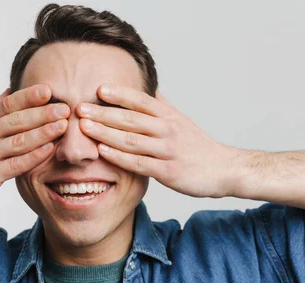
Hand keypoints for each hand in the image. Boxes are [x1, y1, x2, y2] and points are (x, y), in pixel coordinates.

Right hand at [0, 85, 69, 209]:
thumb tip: (11, 89)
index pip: (7, 104)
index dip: (27, 96)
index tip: (48, 89)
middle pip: (15, 121)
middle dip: (42, 113)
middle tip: (65, 108)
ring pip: (18, 141)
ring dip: (42, 133)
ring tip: (63, 126)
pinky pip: (15, 165)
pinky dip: (34, 156)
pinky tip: (49, 149)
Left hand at [76, 84, 236, 197]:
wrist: (225, 169)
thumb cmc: (200, 146)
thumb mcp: (183, 120)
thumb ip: (163, 106)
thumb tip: (150, 89)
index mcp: (170, 116)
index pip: (142, 101)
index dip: (120, 94)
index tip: (98, 89)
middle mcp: (168, 130)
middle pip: (131, 119)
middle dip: (103, 113)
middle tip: (80, 108)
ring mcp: (168, 151)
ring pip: (132, 140)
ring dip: (106, 133)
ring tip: (84, 128)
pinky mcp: (168, 171)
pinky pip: (139, 163)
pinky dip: (119, 157)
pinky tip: (103, 152)